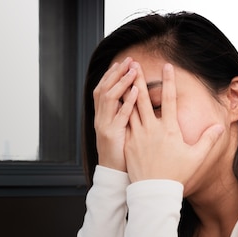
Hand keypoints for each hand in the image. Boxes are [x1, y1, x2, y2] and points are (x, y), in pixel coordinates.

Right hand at [92, 57, 138, 171]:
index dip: (111, 75)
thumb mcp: (119, 130)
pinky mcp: (112, 135)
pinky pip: (120, 116)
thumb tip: (133, 99)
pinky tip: (137, 91)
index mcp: (101, 116)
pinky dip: (128, 102)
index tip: (122, 62)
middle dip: (116, 73)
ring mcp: (104, 126)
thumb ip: (122, 115)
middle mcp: (100, 119)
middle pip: (104, 89)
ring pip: (109, 98)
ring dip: (122, 82)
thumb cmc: (120, 153)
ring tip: (133, 70)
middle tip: (129, 60)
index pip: (102, 89)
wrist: (112, 174)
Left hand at [124, 63, 223, 184]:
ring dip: (127, 93)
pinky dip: (120, 112)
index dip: (169, 81)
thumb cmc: (176, 176)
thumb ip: (208, 140)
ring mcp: (137, 136)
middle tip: (134, 65)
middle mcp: (151, 129)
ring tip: (122, 80)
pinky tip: (115, 104)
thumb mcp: (196, 157)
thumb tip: (219, 126)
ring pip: (130, 109)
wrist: (154, 192)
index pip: (170, 99)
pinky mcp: (127, 144)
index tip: (167, 66)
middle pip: (144, 99)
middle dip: (139, 80)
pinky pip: (122, 124)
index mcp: (169, 129)